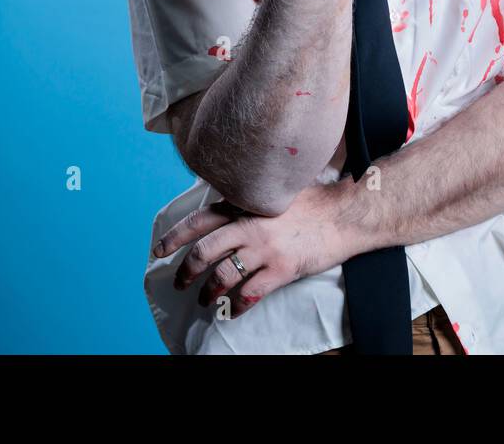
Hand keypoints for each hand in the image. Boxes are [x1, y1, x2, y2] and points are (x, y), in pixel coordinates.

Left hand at [154, 182, 359, 318]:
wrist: (344, 213)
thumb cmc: (313, 202)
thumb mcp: (275, 193)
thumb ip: (250, 201)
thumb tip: (228, 210)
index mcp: (245, 205)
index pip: (200, 220)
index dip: (175, 236)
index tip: (159, 250)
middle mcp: (249, 225)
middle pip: (204, 251)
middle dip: (186, 271)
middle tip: (179, 282)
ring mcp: (264, 248)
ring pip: (222, 275)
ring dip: (209, 292)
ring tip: (206, 300)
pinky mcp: (280, 269)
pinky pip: (249, 293)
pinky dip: (236, 306)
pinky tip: (232, 311)